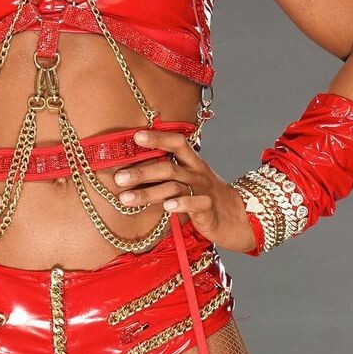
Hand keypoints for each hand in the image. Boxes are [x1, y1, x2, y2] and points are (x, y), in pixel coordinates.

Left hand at [112, 128, 257, 253]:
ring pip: (173, 187)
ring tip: (126, 199)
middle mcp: (196, 173)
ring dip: (148, 193)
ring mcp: (203, 189)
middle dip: (141, 172)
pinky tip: (166, 207)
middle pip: (168, 167)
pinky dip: (180, 203)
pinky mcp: (208, 208)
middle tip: (118, 178)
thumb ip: (164, 173)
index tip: (135, 136)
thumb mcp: (186, 180)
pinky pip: (194, 203)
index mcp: (191, 162)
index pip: (176, 142)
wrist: (234, 217)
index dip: (158, 137)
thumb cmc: (201, 196)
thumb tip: (128, 169)